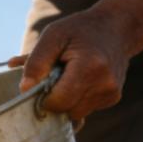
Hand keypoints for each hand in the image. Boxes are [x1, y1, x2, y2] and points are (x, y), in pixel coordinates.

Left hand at [13, 3, 140, 122]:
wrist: (117, 28)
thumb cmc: (80, 30)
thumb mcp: (52, 36)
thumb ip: (35, 62)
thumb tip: (25, 89)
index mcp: (89, 67)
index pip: (58, 101)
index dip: (43, 97)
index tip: (40, 82)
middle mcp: (104, 84)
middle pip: (65, 110)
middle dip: (53, 98)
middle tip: (54, 76)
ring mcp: (111, 93)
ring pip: (74, 113)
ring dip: (64, 99)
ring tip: (68, 75)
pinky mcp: (112, 98)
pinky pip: (84, 109)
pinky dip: (76, 99)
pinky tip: (79, 80)